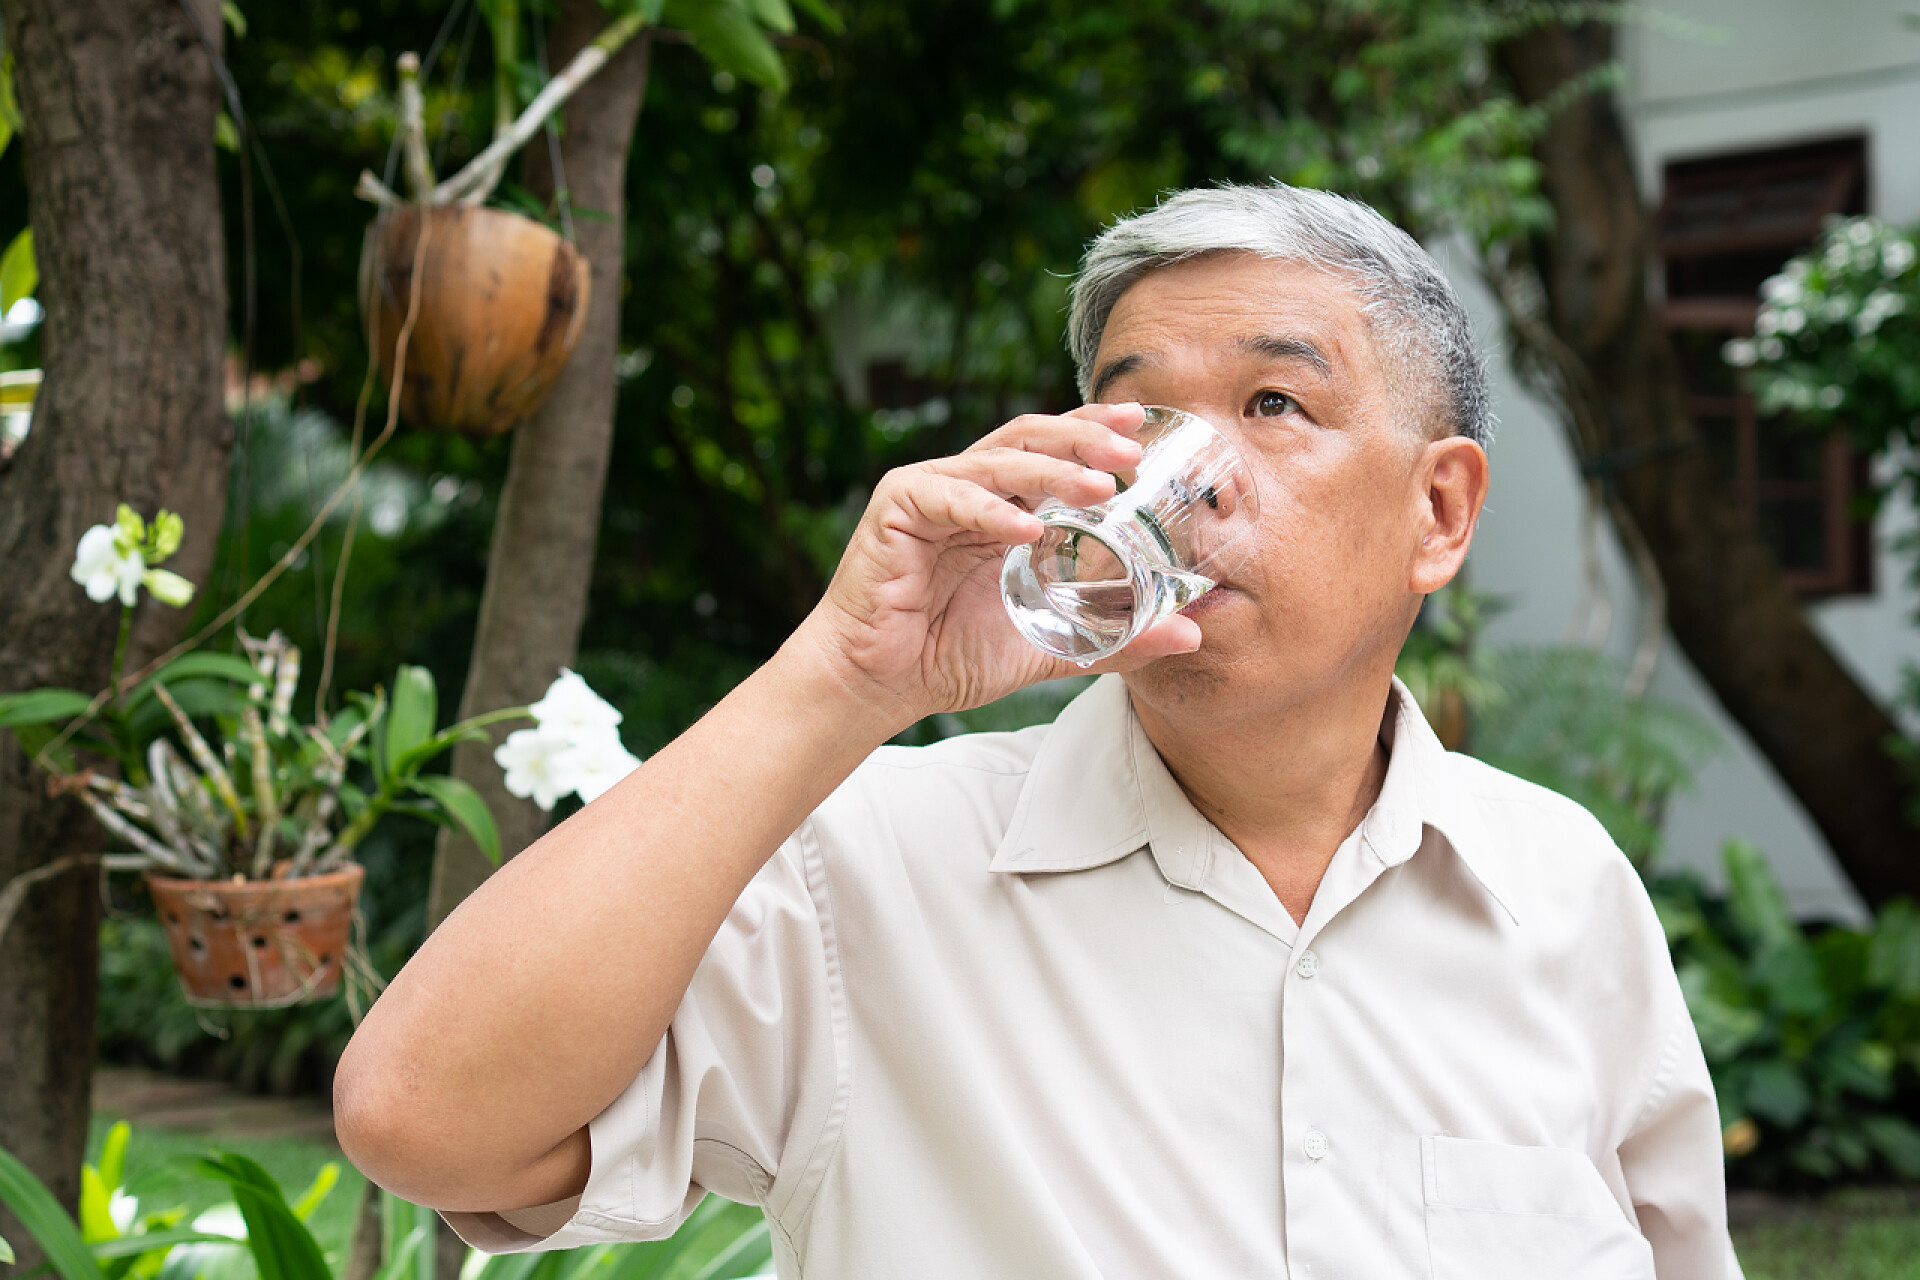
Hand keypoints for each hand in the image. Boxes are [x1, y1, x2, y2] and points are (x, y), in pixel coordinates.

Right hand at [786, 402, 1203, 729]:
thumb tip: (1190, 635)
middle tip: (1130, 453)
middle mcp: (969, 487)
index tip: (1139, 427)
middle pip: (1030, 439)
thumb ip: (1113, 638)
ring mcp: (932, 490)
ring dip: (1052, 470)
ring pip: (999, 459)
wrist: (876, 685)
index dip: (1093, 433)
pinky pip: (950, 495)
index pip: (1052, 452)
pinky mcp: (897, 505)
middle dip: (1083, 439)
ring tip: (1098, 489)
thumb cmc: (947, 657)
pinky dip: (990, 509)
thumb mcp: (1048, 645)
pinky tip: (1026, 530)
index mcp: (1002, 508)